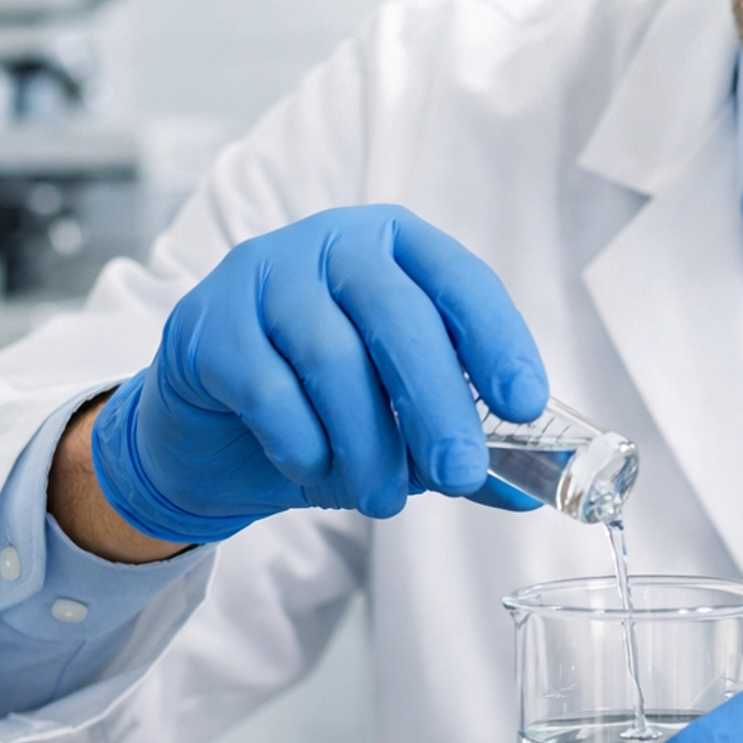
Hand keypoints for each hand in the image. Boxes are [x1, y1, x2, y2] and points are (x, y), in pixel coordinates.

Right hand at [89, 206, 547, 543]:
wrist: (210, 434)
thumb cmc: (324, 406)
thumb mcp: (404, 420)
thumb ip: (465, 442)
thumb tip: (533, 493)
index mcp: (398, 247)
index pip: (460, 280)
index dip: (497, 340)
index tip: (525, 405)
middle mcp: (333, 243)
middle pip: (397, 316)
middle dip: (438, 404)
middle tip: (460, 474)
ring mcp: (264, 274)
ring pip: (332, 357)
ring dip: (367, 442)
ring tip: (385, 499)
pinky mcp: (208, 324)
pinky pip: (267, 388)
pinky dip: (302, 443)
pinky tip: (313, 468)